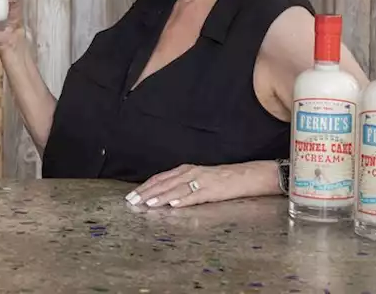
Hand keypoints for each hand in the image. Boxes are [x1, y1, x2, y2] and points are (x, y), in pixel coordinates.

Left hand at [124, 161, 277, 208]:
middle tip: (132, 201)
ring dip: (160, 197)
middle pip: (164, 183)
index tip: (131, 195)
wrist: (245, 176)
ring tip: (147, 204)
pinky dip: (183, 200)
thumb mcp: (197, 177)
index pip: (159, 178)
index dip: (144, 187)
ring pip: (176, 189)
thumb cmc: (220, 178)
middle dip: (146, 193)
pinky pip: (195, 196)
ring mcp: (201, 181)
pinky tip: (173, 205)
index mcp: (185, 170)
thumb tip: (161, 194)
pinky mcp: (212, 191)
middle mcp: (190, 173)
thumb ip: (180, 184)